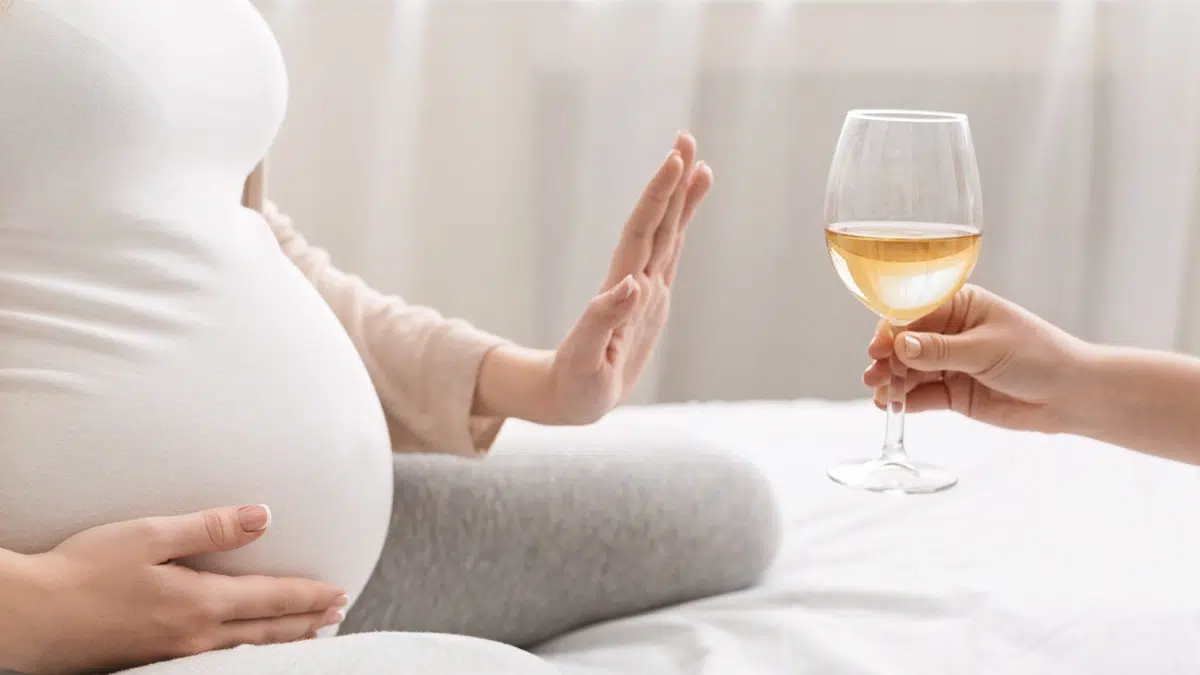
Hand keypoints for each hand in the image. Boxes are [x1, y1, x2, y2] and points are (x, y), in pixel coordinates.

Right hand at [4, 505, 345, 674]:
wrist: (28, 617)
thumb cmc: (83, 570)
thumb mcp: (149, 535)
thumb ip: (211, 527)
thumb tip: (263, 516)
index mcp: (199, 602)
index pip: (271, 599)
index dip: (308, 596)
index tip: (339, 593)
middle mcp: (194, 635)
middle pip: (266, 631)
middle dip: (306, 622)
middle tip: (338, 614)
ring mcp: (174, 653)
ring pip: (245, 649)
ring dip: (282, 639)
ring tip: (309, 634)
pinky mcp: (152, 660)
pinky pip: (218, 659)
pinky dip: (247, 651)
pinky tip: (247, 648)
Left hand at [547, 131, 712, 423]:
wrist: (567, 398)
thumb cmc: (574, 385)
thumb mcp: (586, 360)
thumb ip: (603, 321)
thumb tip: (631, 284)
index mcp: (622, 291)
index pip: (643, 232)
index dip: (660, 196)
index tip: (675, 161)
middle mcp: (635, 283)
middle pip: (657, 223)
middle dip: (672, 182)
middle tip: (686, 138)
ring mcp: (644, 292)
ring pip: (666, 236)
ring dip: (680, 201)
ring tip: (698, 165)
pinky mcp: (650, 305)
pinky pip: (669, 259)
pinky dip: (680, 233)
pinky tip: (686, 217)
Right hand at [862, 284, 1088, 433]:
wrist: (1071, 395)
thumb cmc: (1038, 357)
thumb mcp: (986, 349)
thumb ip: (940, 350)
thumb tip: (900, 345)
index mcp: (960, 306)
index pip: (914, 313)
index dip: (892, 329)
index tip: (878, 347)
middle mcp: (950, 333)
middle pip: (906, 343)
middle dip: (888, 358)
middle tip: (875, 375)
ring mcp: (950, 364)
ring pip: (910, 371)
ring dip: (893, 381)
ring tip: (881, 394)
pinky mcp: (954, 393)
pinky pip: (922, 395)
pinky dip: (905, 401)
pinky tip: (890, 405)